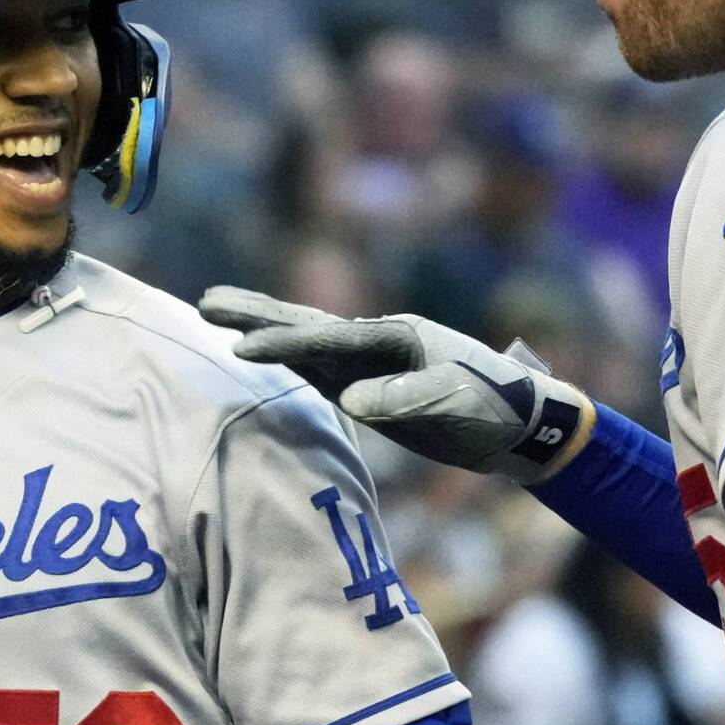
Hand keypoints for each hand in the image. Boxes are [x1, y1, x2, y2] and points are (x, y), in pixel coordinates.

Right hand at [198, 287, 589, 482]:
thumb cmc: (495, 406)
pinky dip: (283, 359)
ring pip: (304, 344)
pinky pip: (315, 371)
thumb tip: (349, 399)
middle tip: (203, 302)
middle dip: (255, 314)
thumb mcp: (456, 401)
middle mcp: (375, 342)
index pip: (328, 340)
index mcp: (395, 337)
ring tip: (212, 315)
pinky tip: (256, 356)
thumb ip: (405, 398)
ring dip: (261, 331)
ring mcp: (369, 365)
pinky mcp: (368, 389)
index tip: (241, 349)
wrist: (520, 423)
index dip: (284, 344)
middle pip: (305, 324)